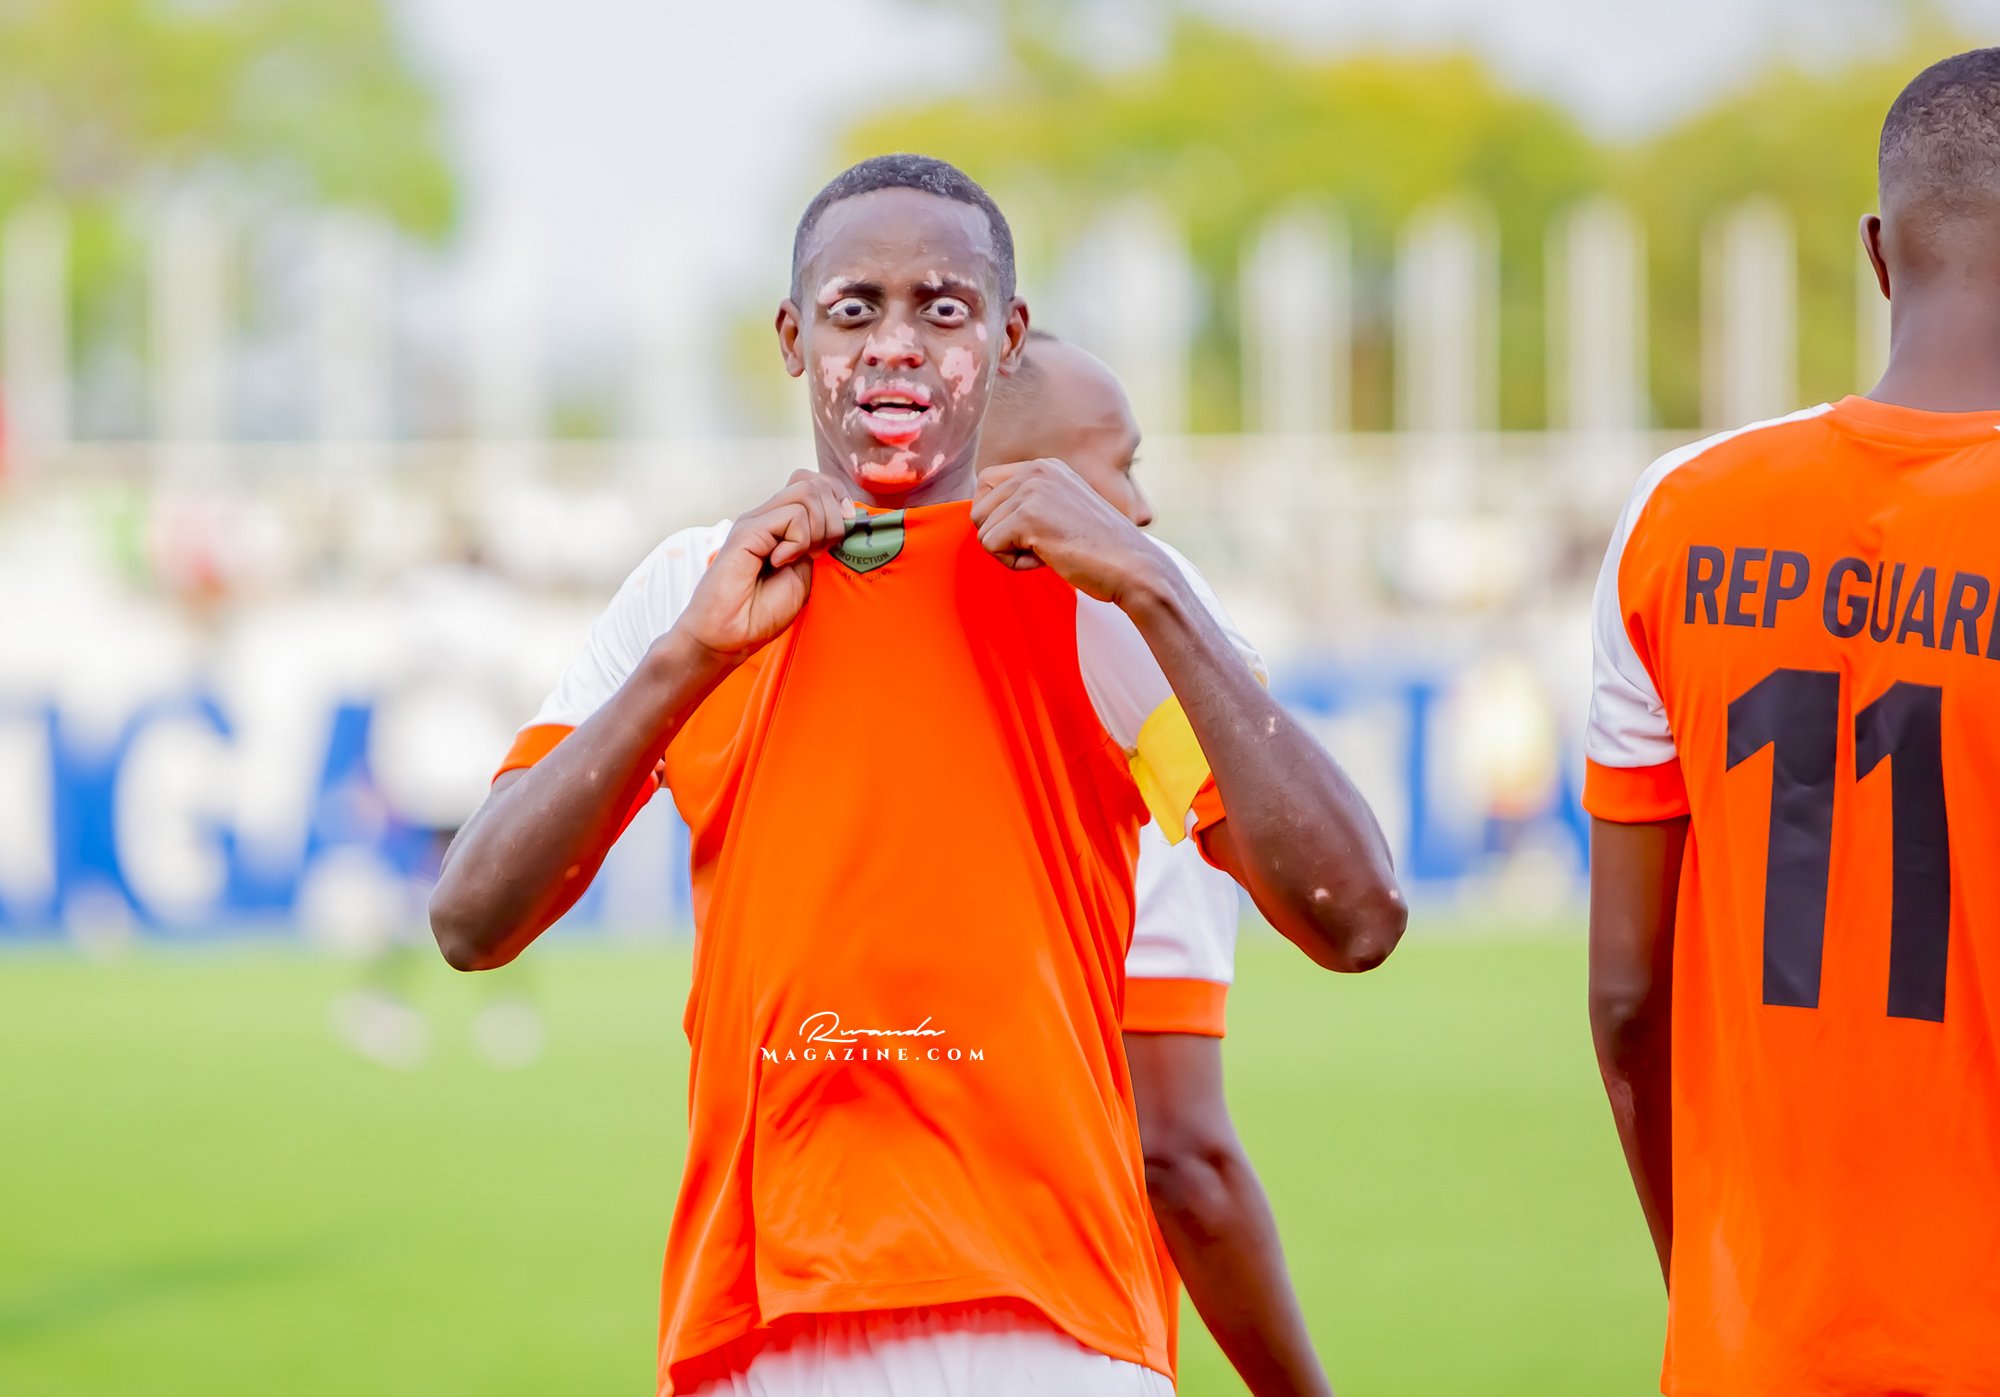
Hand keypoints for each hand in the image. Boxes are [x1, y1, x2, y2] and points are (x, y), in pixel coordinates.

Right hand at [674, 470, 852, 657]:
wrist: (727, 636)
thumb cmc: (759, 612)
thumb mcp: (803, 575)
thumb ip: (818, 545)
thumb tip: (840, 519)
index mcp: (779, 524)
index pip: (814, 483)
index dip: (837, 502)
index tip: (838, 537)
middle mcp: (766, 516)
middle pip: (814, 483)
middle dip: (833, 518)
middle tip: (818, 552)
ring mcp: (755, 521)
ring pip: (807, 493)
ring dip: (818, 528)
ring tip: (800, 557)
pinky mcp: (747, 531)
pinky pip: (792, 516)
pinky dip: (799, 541)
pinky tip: (780, 562)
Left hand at [971, 457, 1170, 605]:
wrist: (1133, 567)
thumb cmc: (1099, 550)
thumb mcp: (1061, 510)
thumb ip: (1027, 503)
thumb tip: (979, 513)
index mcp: (1045, 466)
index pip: (985, 484)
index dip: (998, 518)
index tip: (1034, 532)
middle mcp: (1036, 469)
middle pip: (979, 510)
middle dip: (1004, 538)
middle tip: (1045, 544)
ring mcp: (1032, 490)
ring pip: (982, 531)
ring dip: (1011, 552)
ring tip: (1051, 550)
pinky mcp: (1028, 516)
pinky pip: (991, 547)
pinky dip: (1015, 563)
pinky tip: (1049, 558)